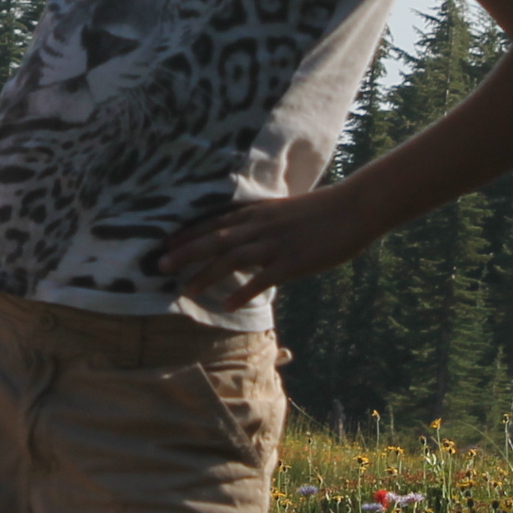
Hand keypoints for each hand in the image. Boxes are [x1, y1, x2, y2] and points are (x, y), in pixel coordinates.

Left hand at [156, 185, 382, 310]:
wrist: (354, 208)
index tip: (164, 243)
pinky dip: (243, 290)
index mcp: (258, 213)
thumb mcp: (285, 210)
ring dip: (206, 274)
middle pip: (214, 239)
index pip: (214, 222)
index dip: (188, 234)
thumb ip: (264, 221)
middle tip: (159, 265)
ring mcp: (276, 244)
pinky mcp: (294, 262)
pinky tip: (227, 304)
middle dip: (185, 252)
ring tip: (185, 290)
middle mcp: (261, 226)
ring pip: (232, 259)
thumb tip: (246, 233)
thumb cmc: (322, 210)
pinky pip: (263, 278)